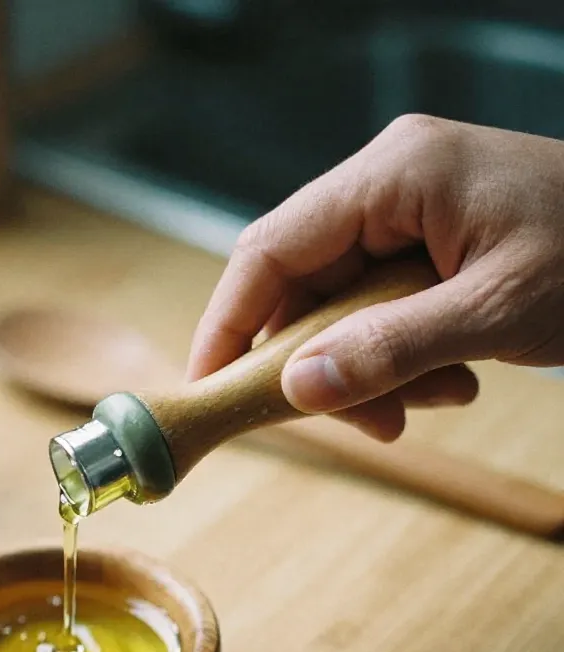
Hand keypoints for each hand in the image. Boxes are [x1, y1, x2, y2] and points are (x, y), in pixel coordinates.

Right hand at [188, 115, 563, 439]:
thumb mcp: (495, 312)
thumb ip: (388, 351)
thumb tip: (296, 390)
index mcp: (392, 175)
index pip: (269, 249)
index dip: (228, 322)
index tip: (209, 386)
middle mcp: (385, 186)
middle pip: (299, 286)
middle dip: (318, 364)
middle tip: (359, 424)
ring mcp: (402, 214)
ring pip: (335, 309)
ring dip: (366, 371)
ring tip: (429, 404)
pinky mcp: (421, 244)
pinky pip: (374, 311)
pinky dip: (394, 360)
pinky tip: (445, 383)